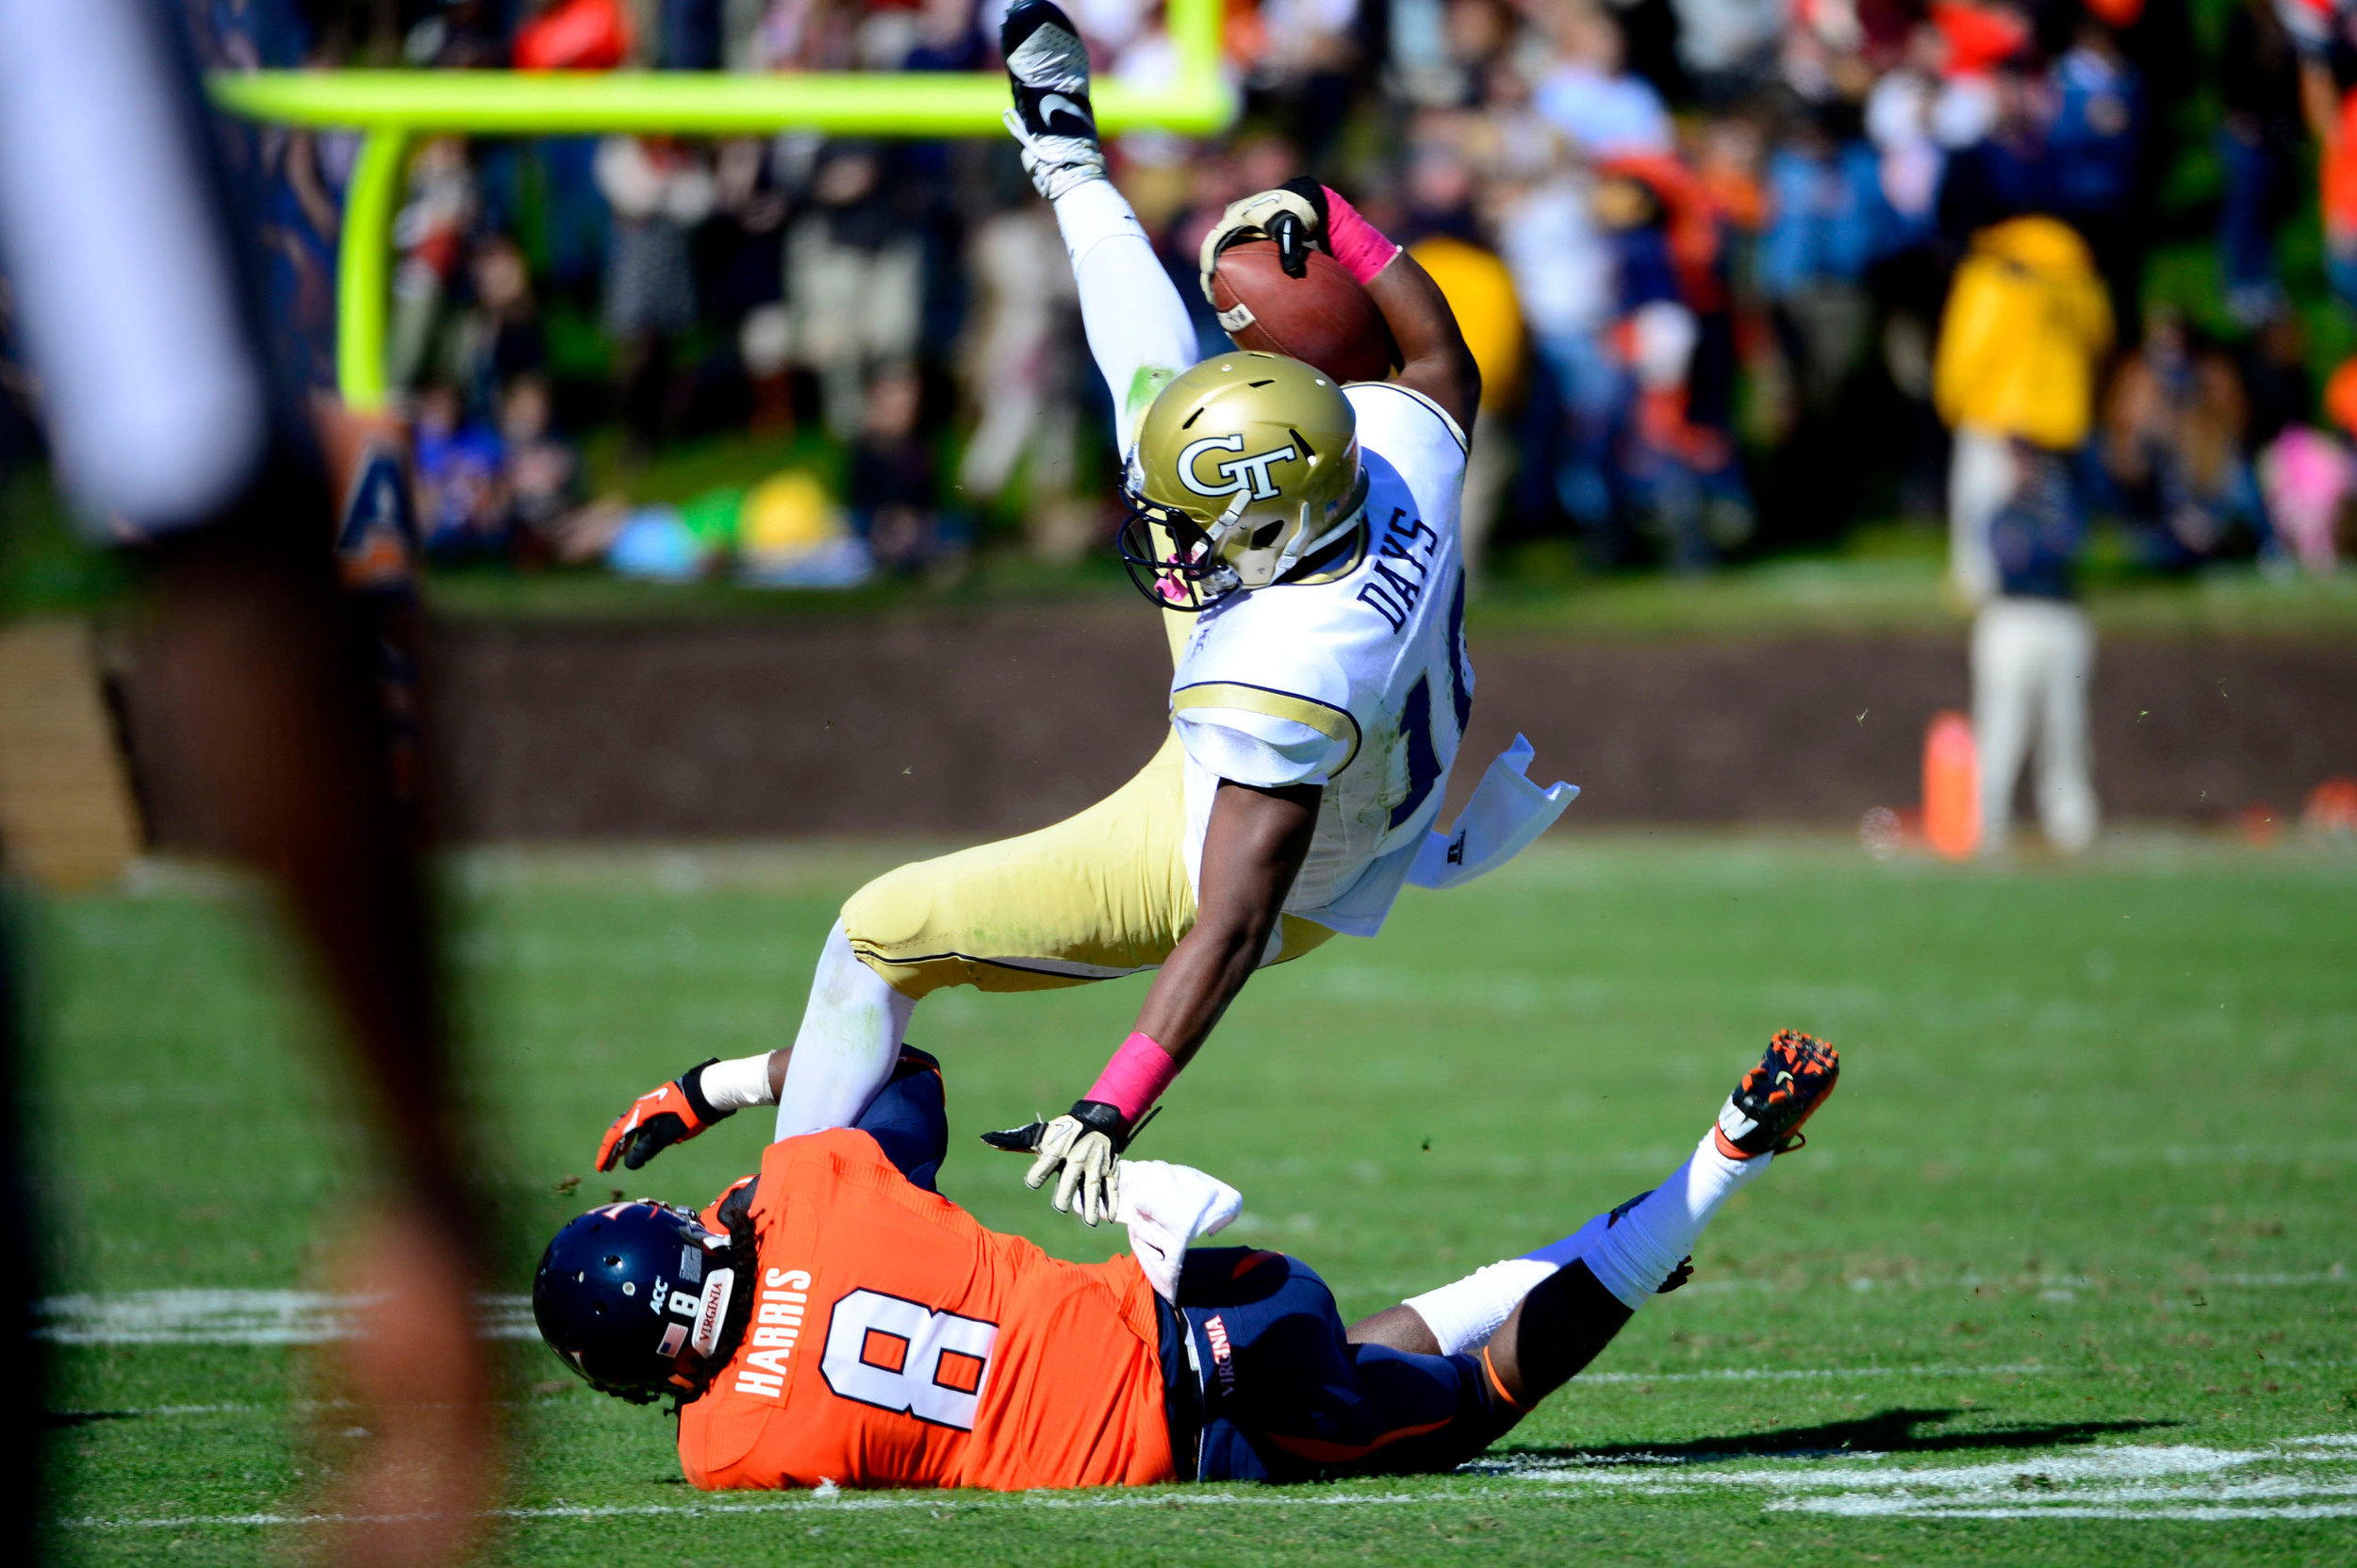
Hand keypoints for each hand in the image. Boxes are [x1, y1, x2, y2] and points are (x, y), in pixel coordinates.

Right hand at [595, 1058, 728, 1171]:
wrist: (708, 1092)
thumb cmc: (685, 1114)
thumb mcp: (664, 1135)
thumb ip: (645, 1150)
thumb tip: (628, 1164)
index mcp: (638, 1113)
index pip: (615, 1135)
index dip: (607, 1153)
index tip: (601, 1169)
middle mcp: (642, 1109)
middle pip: (623, 1131)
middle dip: (615, 1150)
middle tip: (609, 1166)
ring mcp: (654, 1108)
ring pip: (636, 1128)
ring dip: (628, 1144)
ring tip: (624, 1157)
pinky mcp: (666, 1109)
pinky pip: (648, 1126)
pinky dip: (643, 1138)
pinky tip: (649, 1146)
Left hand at [985, 1100, 1129, 1225]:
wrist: (1097, 1119)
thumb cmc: (1061, 1132)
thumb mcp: (1039, 1134)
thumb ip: (1013, 1141)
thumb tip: (984, 1139)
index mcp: (1058, 1147)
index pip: (1047, 1160)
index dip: (1038, 1172)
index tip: (1033, 1182)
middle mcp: (1078, 1154)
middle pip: (1072, 1174)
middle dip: (1067, 1191)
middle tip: (1060, 1207)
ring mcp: (1096, 1162)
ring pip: (1094, 1183)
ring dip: (1093, 1203)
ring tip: (1090, 1223)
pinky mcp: (1110, 1168)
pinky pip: (1112, 1186)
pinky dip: (1111, 1201)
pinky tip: (1109, 1218)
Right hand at [1197, 177, 1330, 301]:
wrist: (1306, 198)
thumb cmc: (1296, 209)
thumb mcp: (1292, 226)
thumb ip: (1290, 247)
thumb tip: (1292, 271)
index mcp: (1236, 216)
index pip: (1214, 240)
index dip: (1207, 260)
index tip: (1208, 280)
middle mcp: (1233, 221)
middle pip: (1214, 248)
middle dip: (1210, 272)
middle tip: (1210, 297)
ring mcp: (1239, 228)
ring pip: (1223, 251)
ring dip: (1219, 271)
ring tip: (1219, 296)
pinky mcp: (1248, 234)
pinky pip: (1235, 252)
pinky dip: (1233, 268)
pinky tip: (1238, 286)